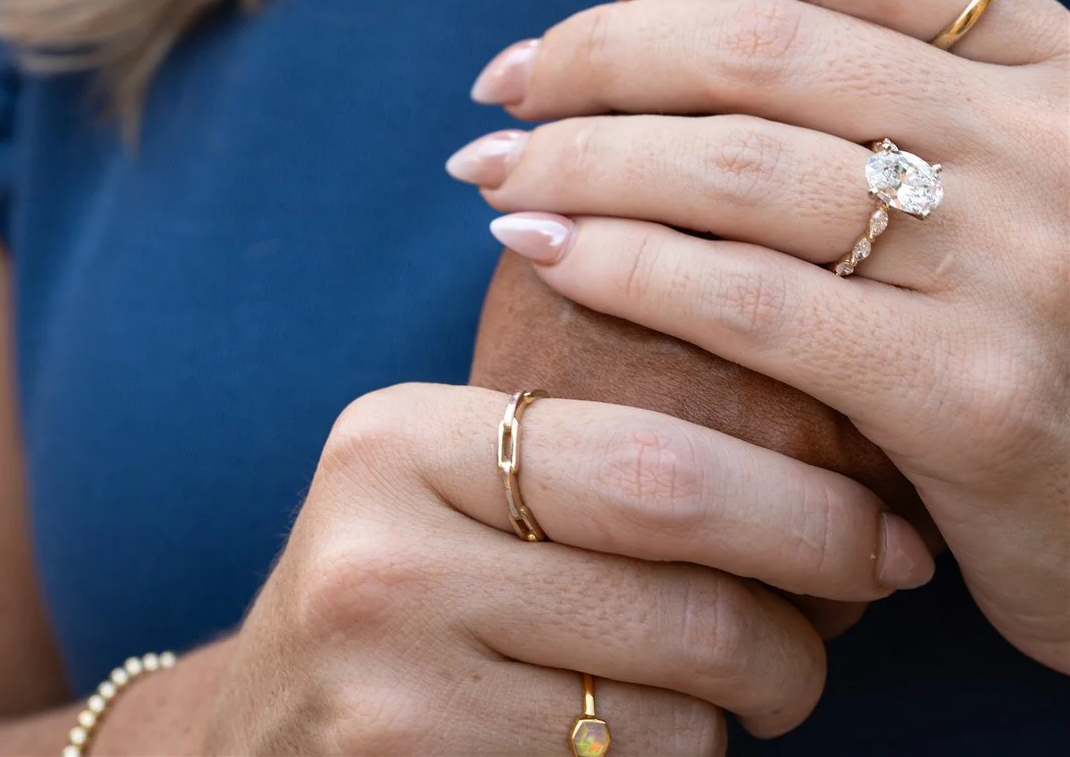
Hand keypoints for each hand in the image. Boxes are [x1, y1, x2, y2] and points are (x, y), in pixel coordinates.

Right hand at [202, 381, 932, 755]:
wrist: (257, 741)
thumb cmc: (406, 590)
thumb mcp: (447, 482)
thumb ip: (577, 442)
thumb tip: (818, 417)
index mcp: (400, 439)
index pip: (650, 459)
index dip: (799, 499)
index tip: (883, 523)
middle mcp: (383, 554)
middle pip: (679, 583)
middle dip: (811, 598)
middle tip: (870, 597)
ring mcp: (391, 687)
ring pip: (673, 710)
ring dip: (753, 701)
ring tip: (753, 676)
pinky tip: (654, 729)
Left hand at [454, 0, 1069, 669]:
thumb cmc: (1041, 341)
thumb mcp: (1014, 184)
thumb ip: (898, 97)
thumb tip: (680, 6)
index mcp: (1057, 70)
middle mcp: (1046, 145)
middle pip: (770, 45)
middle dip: (605, 49)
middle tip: (508, 79)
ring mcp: (1015, 267)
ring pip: (736, 166)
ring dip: (582, 156)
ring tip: (496, 169)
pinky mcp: (968, 398)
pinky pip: (744, 303)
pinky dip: (621, 263)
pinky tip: (546, 254)